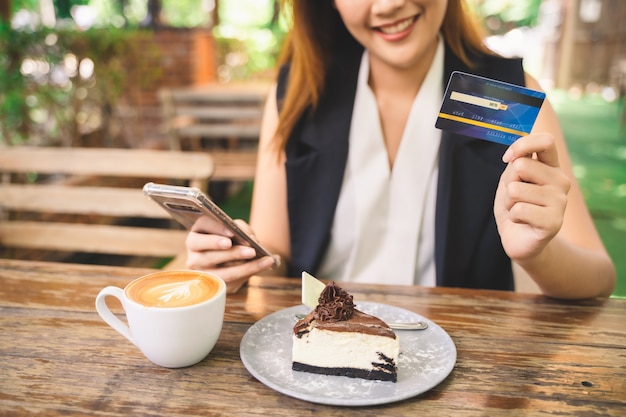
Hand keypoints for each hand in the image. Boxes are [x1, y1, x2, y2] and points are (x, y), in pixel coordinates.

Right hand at [185, 215, 276, 292]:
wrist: (233, 260)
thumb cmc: (232, 240)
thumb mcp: (236, 230)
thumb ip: (240, 229)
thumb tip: (250, 238)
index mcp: (197, 234)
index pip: (202, 228)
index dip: (217, 229)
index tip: (232, 231)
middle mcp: (194, 254)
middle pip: (209, 254)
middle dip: (232, 253)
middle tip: (250, 251)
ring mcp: (201, 273)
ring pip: (221, 272)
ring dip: (244, 267)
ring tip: (263, 261)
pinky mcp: (213, 285)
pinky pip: (231, 282)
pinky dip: (250, 272)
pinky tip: (265, 265)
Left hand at [494, 133, 570, 262]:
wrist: (519, 239)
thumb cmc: (514, 206)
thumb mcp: (511, 180)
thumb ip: (516, 163)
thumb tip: (517, 154)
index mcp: (551, 167)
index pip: (546, 141)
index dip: (522, 145)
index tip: (507, 158)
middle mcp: (561, 181)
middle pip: (521, 165)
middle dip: (508, 182)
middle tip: (515, 197)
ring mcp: (560, 201)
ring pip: (515, 189)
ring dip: (509, 202)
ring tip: (518, 210)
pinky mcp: (554, 222)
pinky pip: (519, 209)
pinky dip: (513, 216)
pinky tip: (522, 222)